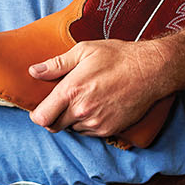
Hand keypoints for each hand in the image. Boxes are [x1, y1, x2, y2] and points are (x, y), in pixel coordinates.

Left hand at [27, 39, 171, 137]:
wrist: (151, 70)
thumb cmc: (118, 57)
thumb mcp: (84, 51)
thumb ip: (56, 64)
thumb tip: (34, 72)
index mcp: (71, 90)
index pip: (41, 118)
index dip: (38, 114)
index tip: (42, 107)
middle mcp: (81, 111)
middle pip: (54, 127)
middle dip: (54, 117)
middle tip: (63, 103)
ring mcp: (96, 123)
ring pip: (72, 129)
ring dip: (73, 120)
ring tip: (86, 100)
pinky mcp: (109, 130)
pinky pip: (89, 132)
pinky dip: (88, 123)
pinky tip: (98, 106)